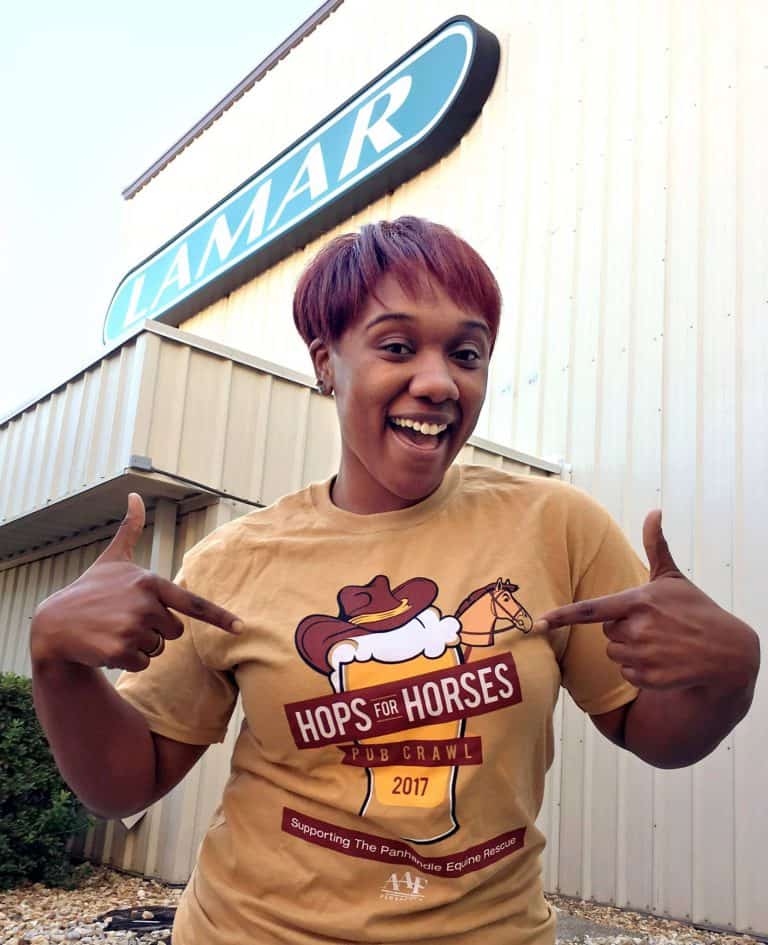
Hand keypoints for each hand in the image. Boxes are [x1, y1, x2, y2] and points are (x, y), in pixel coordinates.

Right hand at [30, 493, 242, 672]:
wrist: (54, 623)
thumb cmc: (90, 589)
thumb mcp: (113, 558)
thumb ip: (131, 529)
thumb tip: (134, 495)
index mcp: (150, 582)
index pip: (194, 604)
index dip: (220, 617)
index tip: (242, 628)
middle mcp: (145, 604)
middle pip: (176, 631)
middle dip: (157, 630)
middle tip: (127, 619)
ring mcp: (132, 629)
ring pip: (159, 649)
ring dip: (141, 645)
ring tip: (115, 630)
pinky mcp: (120, 651)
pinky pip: (143, 664)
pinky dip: (128, 660)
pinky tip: (108, 646)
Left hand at [534, 511, 759, 691]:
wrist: (728, 652)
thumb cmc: (696, 610)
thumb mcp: (674, 578)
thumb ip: (656, 546)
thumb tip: (654, 511)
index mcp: (638, 601)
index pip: (590, 610)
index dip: (562, 616)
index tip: (538, 623)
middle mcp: (638, 629)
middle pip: (606, 632)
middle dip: (623, 629)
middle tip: (653, 626)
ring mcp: (644, 656)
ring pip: (614, 654)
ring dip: (630, 651)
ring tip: (659, 644)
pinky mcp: (650, 679)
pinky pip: (626, 674)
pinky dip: (640, 670)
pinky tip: (663, 662)